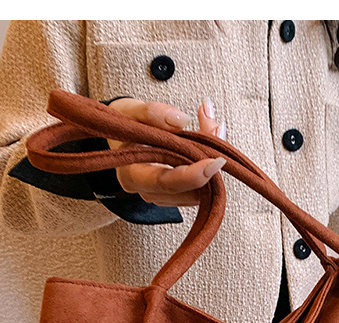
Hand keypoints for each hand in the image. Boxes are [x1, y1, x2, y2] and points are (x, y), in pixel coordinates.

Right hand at [107, 97, 226, 206]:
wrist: (122, 135)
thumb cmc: (124, 124)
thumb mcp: (130, 111)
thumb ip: (152, 113)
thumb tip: (182, 120)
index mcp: (132, 176)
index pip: (167, 183)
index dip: (193, 176)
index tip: (216, 161)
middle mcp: (149, 192)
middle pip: (188, 191)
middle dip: (209, 164)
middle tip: (216, 128)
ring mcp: (164, 195)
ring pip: (200, 191)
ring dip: (212, 162)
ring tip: (211, 125)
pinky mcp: (177, 193)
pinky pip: (201, 186)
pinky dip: (210, 163)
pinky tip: (210, 136)